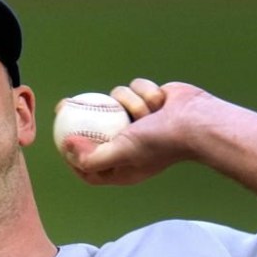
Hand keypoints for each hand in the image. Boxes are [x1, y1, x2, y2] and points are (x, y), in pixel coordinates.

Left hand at [58, 79, 206, 185]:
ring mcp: (138, 122)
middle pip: (95, 131)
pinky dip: (145, 93)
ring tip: (147, 112)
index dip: (72, 156)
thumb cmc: (160, 142)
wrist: (196, 122)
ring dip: (130, 102)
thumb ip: (91, 157)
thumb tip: (66, 148)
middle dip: (81, 117)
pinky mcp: (148, 101)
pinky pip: (133, 89)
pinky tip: (159, 100)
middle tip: (64, 105)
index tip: (60, 139)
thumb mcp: (120, 153)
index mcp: (122, 167)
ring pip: (114, 101)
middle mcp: (129, 146)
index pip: (89, 167)